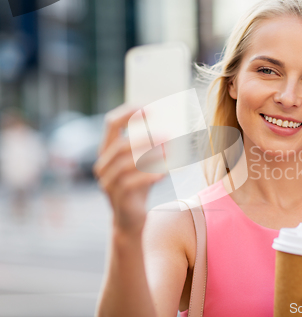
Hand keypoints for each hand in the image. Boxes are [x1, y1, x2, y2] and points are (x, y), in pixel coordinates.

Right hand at [93, 104, 164, 235]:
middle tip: (167, 133)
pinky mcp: (117, 197)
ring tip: (169, 152)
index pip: (111, 123)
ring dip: (149, 156)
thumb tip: (173, 125)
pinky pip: (131, 183)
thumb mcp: (142, 163)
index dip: (129, 112)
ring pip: (125, 164)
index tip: (149, 107)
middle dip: (144, 137)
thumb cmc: (139, 186)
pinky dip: (148, 176)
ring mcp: (107, 182)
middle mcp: (102, 164)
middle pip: (121, 144)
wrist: (130, 220)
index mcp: (106, 151)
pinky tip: (163, 173)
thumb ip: (150, 146)